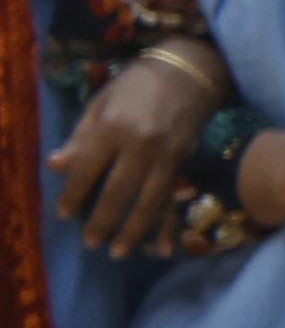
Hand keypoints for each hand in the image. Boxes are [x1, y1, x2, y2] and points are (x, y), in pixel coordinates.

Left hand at [52, 52, 220, 250]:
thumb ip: (80, 138)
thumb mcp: (100, 105)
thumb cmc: (134, 87)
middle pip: (118, 192)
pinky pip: (174, 200)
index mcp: (113, 127)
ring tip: (119, 252)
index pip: (88, 168)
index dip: (74, 194)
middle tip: (91, 243)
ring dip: (134, 231)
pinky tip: (162, 247)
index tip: (64, 214)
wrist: (186, 75)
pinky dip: (168, 226)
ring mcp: (167, 156)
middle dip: (103, 221)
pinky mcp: (184, 163)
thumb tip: (55, 166)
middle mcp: (141, 144)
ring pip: (149, 202)